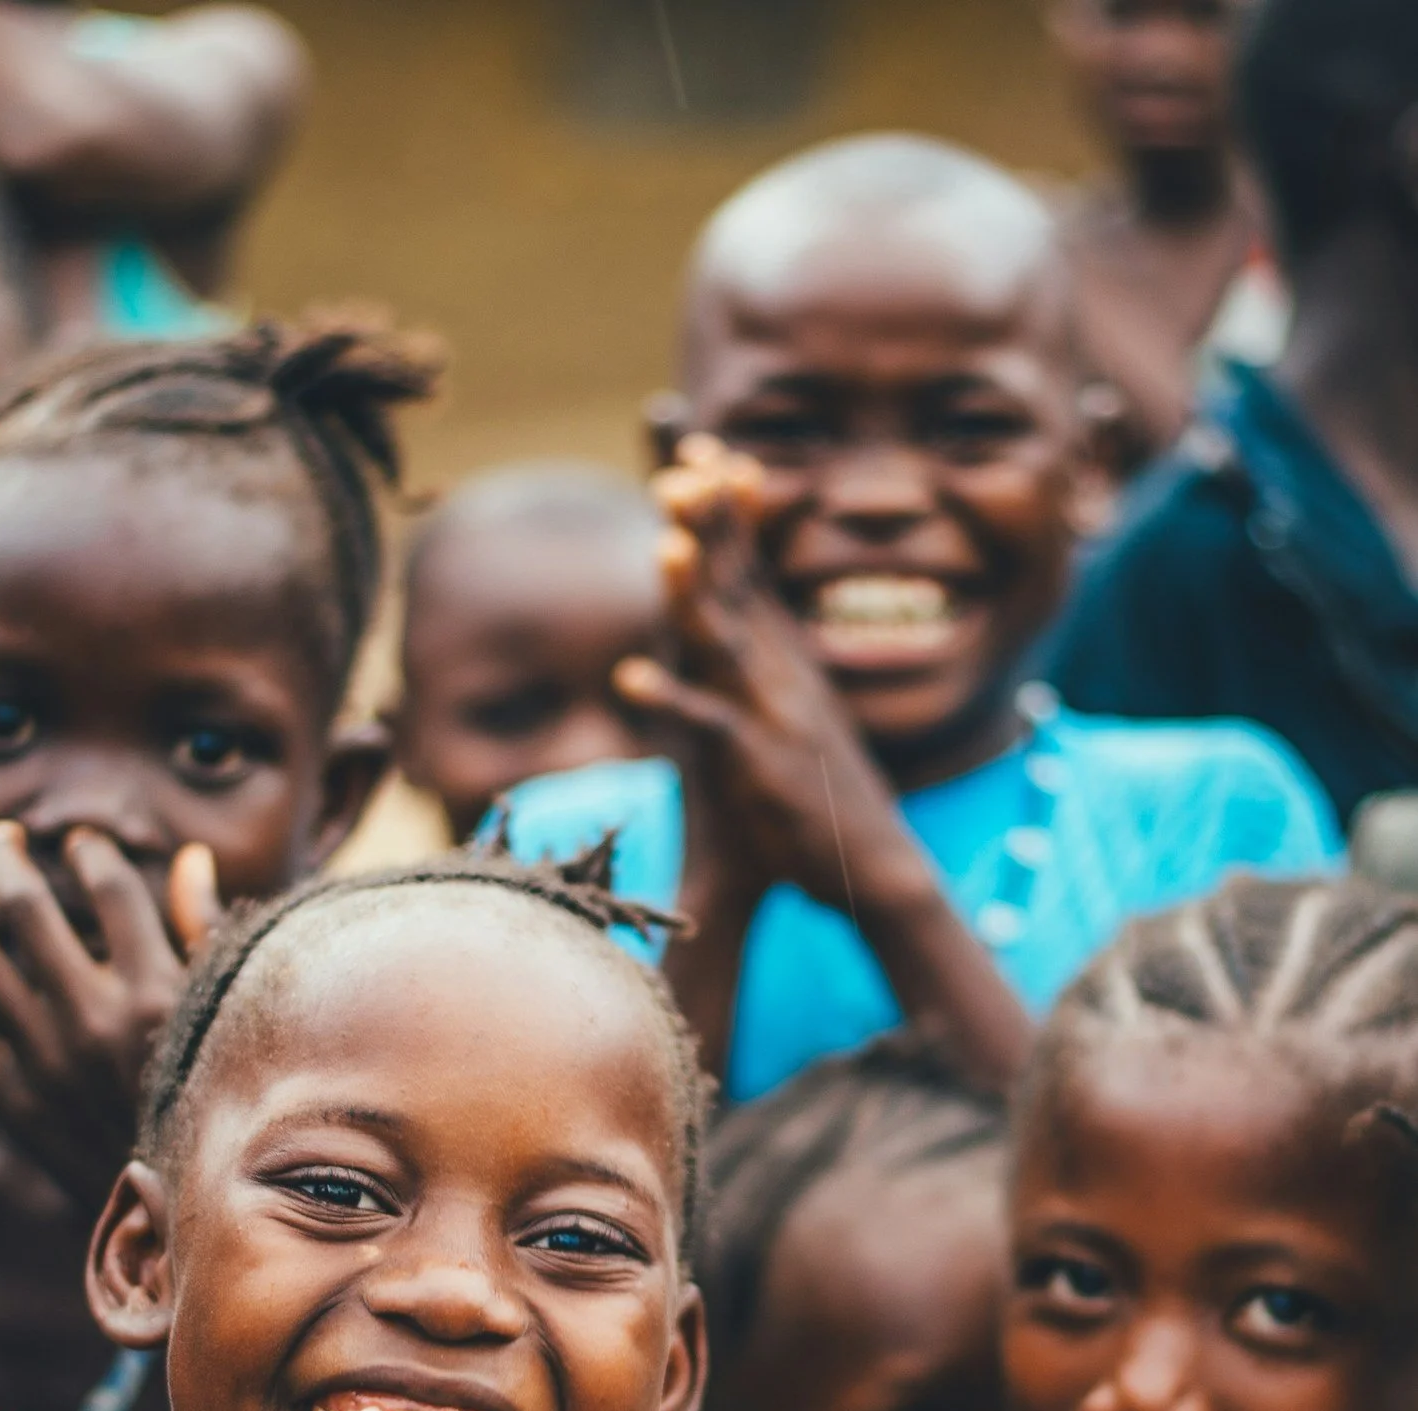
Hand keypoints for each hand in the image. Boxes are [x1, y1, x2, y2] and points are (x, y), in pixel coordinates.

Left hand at [0, 822, 224, 1208]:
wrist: (184, 1214)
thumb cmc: (215, 1101)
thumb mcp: (225, 1018)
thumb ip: (206, 934)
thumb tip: (191, 859)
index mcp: (157, 991)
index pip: (109, 885)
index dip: (89, 852)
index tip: (81, 846)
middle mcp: (95, 1019)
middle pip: (26, 906)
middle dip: (4, 858)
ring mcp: (46, 1061)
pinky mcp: (13, 1103)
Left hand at [612, 437, 915, 916]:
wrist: (870, 870)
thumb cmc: (818, 795)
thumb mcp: (788, 714)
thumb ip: (764, 664)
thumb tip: (738, 620)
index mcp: (786, 659)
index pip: (751, 569)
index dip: (727, 510)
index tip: (702, 450)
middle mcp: (782, 673)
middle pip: (739, 585)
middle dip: (712, 523)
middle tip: (682, 461)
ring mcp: (775, 715)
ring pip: (727, 642)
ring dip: (693, 594)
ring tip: (665, 546)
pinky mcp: (760, 766)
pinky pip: (709, 726)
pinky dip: (672, 700)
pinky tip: (630, 678)